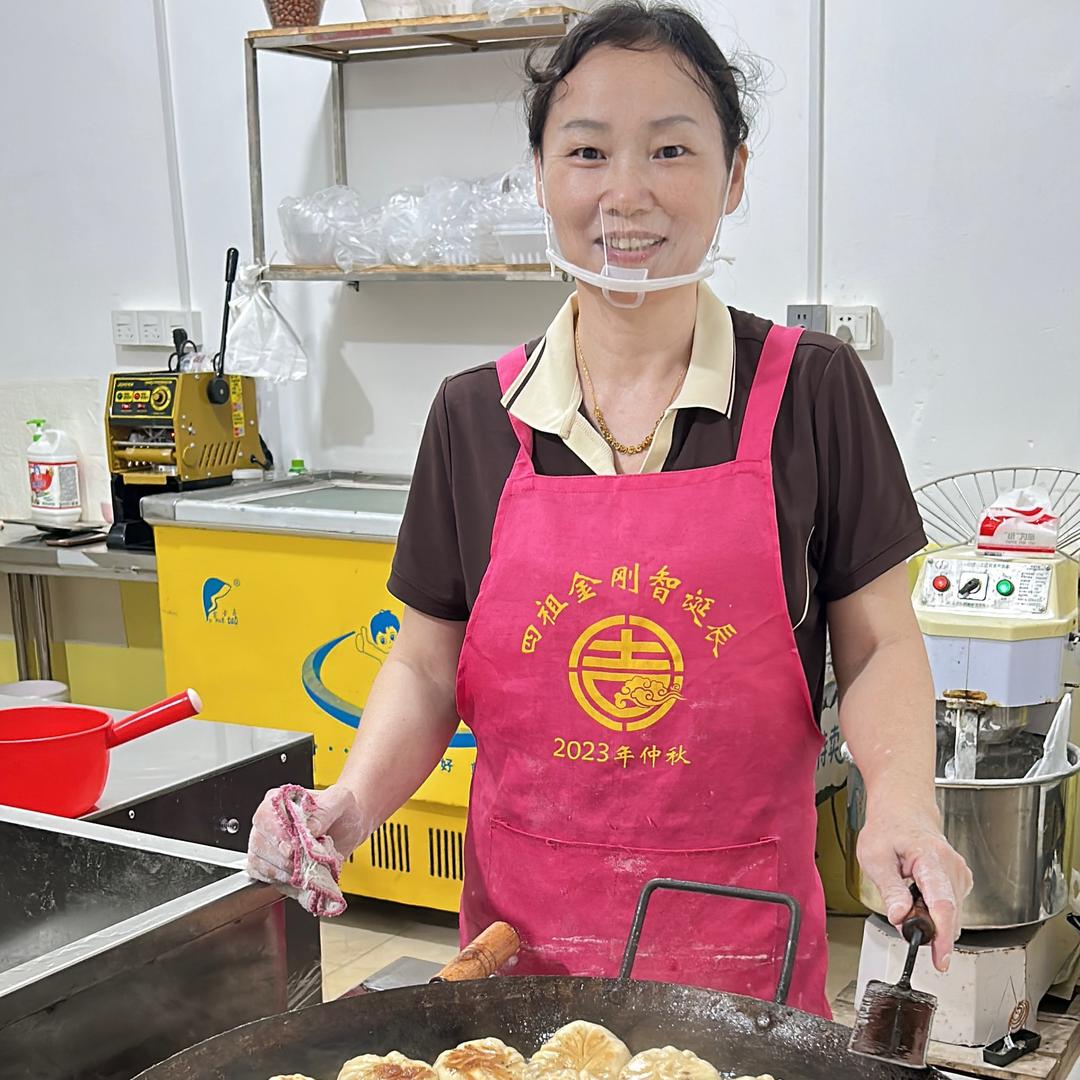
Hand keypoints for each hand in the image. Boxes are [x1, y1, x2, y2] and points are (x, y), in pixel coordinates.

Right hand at [246, 783, 370, 886]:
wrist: (350, 826)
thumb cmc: (343, 809)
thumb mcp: (341, 801)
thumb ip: (325, 812)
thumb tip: (309, 828)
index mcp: (281, 800)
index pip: (265, 817)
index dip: (275, 835)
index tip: (292, 849)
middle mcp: (270, 822)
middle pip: (258, 842)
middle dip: (280, 859)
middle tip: (301, 864)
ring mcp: (269, 844)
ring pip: (257, 862)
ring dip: (280, 872)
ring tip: (303, 871)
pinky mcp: (273, 864)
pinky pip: (263, 877)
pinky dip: (279, 881)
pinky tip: (297, 879)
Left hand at [856, 805, 972, 971]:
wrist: (903, 810)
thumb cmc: (888, 829)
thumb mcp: (875, 857)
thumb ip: (890, 889)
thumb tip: (899, 917)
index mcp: (931, 858)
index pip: (942, 903)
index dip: (942, 935)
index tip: (940, 958)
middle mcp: (952, 866)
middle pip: (949, 914)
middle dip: (929, 929)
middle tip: (902, 918)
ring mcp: (959, 873)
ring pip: (952, 914)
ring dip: (930, 919)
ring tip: (906, 895)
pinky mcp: (960, 880)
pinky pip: (952, 906)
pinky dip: (935, 911)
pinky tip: (918, 895)